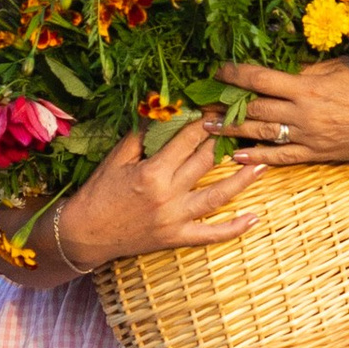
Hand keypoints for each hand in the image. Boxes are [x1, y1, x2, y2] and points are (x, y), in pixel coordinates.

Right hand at [55, 120, 265, 266]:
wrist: (84, 234)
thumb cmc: (98, 193)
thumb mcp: (116, 158)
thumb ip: (142, 136)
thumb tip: (164, 113)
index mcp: (152, 171)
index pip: (187, 139)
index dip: (205, 121)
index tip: (218, 109)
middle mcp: (168, 195)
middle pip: (206, 162)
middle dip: (225, 142)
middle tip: (244, 127)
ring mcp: (175, 219)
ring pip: (217, 196)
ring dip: (243, 180)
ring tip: (264, 164)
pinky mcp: (176, 238)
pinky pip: (211, 235)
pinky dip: (234, 228)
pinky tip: (254, 218)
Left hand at [212, 59, 348, 165]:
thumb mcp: (340, 67)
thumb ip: (308, 71)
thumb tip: (283, 72)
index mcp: (308, 86)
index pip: (260, 79)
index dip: (235, 74)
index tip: (218, 71)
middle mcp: (303, 112)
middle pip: (253, 108)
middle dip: (225, 104)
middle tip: (202, 103)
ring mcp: (308, 136)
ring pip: (261, 133)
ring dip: (232, 130)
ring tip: (208, 127)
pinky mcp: (317, 154)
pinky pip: (280, 157)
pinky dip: (257, 157)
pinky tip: (236, 156)